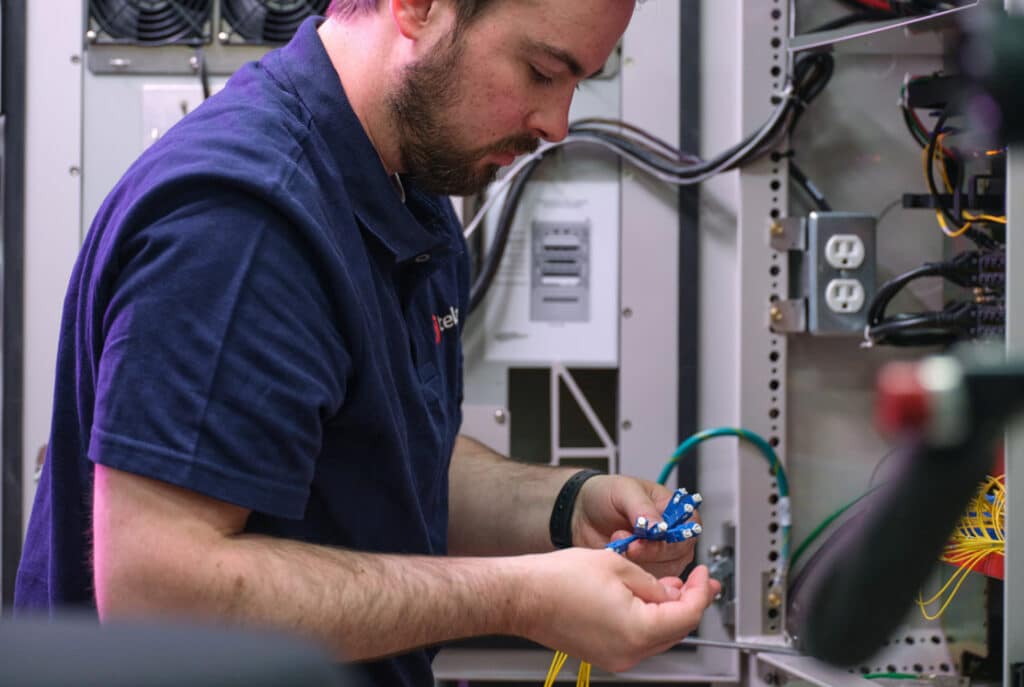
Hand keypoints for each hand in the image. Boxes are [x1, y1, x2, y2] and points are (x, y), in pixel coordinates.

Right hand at [514, 548, 719, 672]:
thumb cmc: (558, 580)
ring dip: (668, 611)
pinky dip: (647, 619)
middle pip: (676, 630)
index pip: (688, 614)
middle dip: (689, 602)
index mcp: (638, 631)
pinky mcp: (603, 654)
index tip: (704, 575)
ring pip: (658, 636)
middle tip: (696, 581)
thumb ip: (653, 582)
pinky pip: (637, 639)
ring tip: (668, 585)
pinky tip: (643, 597)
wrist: (523, 596)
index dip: (701, 591)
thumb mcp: (618, 565)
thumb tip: (671, 592)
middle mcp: (629, 652)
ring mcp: (615, 657)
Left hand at [571, 475, 699, 577]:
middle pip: (676, 557)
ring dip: (636, 561)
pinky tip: (617, 554)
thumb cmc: (606, 495)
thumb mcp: (624, 491)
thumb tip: (660, 527)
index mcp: (677, 513)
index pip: (686, 533)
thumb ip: (643, 508)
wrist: (581, 512)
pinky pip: (645, 581)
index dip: (666, 541)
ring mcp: (660, 557)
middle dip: (647, 552)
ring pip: (661, 572)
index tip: (642, 539)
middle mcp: (673, 537)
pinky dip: (629, 571)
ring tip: (617, 542)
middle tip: (625, 541)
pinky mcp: (644, 571)